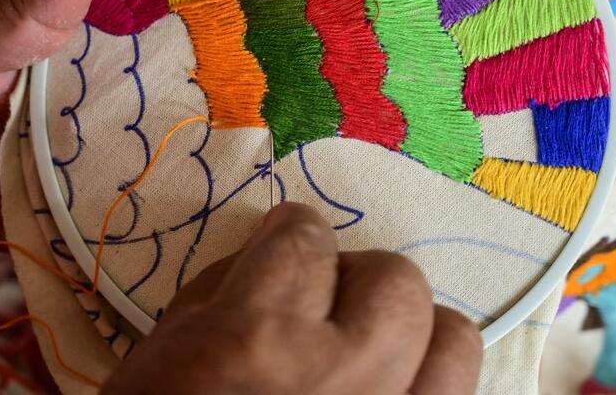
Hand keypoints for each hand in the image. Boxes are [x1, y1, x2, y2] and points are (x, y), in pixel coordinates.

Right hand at [103, 203, 482, 394]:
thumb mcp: (163, 355)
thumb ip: (226, 287)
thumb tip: (279, 243)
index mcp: (255, 345)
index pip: (307, 239)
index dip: (292, 235)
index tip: (285, 246)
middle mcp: (341, 385)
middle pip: (395, 281)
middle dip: (354, 279)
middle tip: (322, 305)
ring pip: (452, 339)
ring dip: (406, 335)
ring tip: (366, 355)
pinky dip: (422, 390)